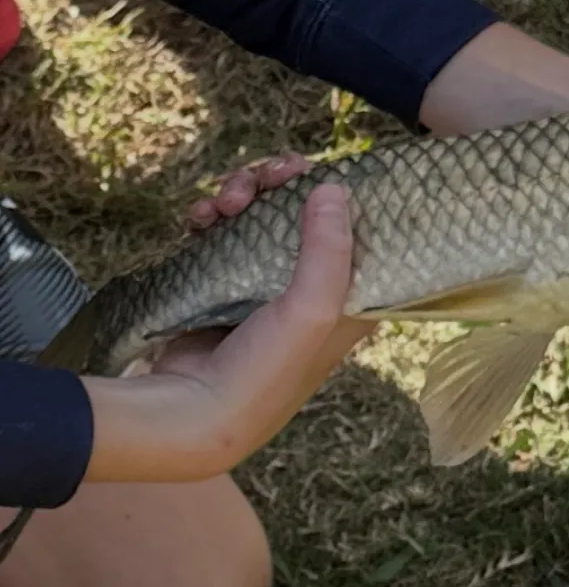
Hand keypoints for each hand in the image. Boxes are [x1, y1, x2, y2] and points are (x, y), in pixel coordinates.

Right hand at [82, 157, 372, 484]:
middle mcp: (313, 283)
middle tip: (265, 176)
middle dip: (283, 184)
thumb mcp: (313, 311)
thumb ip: (329, 247)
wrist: (189, 413)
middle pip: (309, 209)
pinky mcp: (226, 280)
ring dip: (244, 193)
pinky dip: (212, 216)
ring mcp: (267, 280)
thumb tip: (333, 186)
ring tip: (222, 201)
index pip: (360, 225)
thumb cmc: (266, 371)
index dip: (344, 193)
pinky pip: (226, 229)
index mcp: (350, 292)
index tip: (320, 173)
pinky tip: (198, 218)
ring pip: (265, 211)